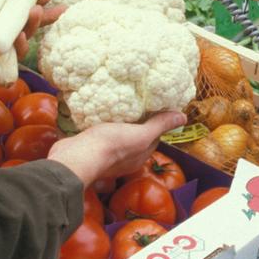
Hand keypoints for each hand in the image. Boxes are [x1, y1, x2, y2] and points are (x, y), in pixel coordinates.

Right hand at [48, 111, 187, 189]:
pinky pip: (99, 134)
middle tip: (135, 100)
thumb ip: (159, 126)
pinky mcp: (89, 147)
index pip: (153, 137)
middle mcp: (125, 158)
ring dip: (117, 122)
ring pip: (116, 135)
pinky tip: (98, 112)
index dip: (155, 122)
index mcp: (139, 155)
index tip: (153, 105)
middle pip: (135, 136)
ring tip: (117, 104)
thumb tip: (183, 118)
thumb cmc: (111, 145)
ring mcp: (105, 154)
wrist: (75, 157)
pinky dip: (100, 124)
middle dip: (136, 121)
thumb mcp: (140, 134)